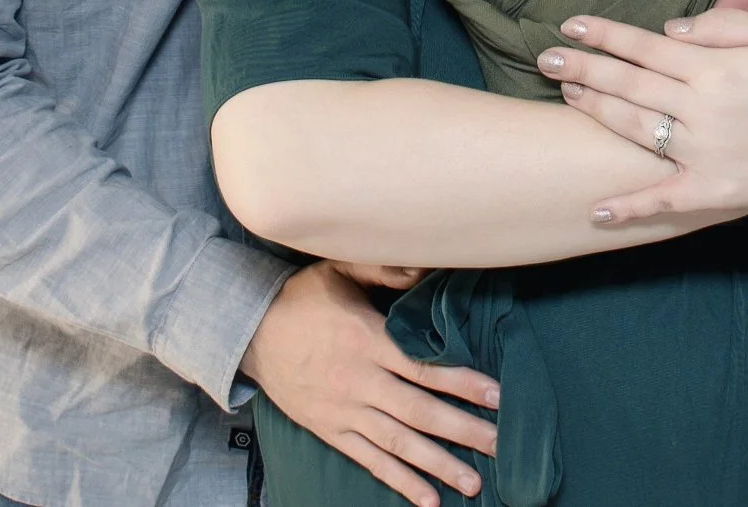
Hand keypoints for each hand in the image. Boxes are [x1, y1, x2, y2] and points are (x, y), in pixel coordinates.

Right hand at [241, 261, 498, 506]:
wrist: (249, 333)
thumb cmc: (301, 298)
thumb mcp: (339, 270)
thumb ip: (383, 269)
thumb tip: (426, 263)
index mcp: (367, 342)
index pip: (423, 369)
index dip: (461, 383)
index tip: (496, 396)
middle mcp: (359, 383)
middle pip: (419, 413)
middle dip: (462, 430)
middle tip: (499, 445)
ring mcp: (344, 412)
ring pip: (398, 444)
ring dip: (437, 465)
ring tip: (473, 483)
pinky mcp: (331, 431)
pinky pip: (369, 460)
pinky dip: (399, 481)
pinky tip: (427, 498)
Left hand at [538, 7, 747, 223]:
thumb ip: (720, 25)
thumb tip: (668, 30)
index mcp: (714, 68)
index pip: (644, 46)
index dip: (604, 34)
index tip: (570, 24)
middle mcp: (700, 108)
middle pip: (628, 83)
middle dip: (582, 67)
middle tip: (545, 57)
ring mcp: (703, 152)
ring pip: (635, 129)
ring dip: (595, 111)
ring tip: (566, 95)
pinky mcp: (713, 191)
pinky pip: (663, 200)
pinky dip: (629, 208)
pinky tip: (596, 210)